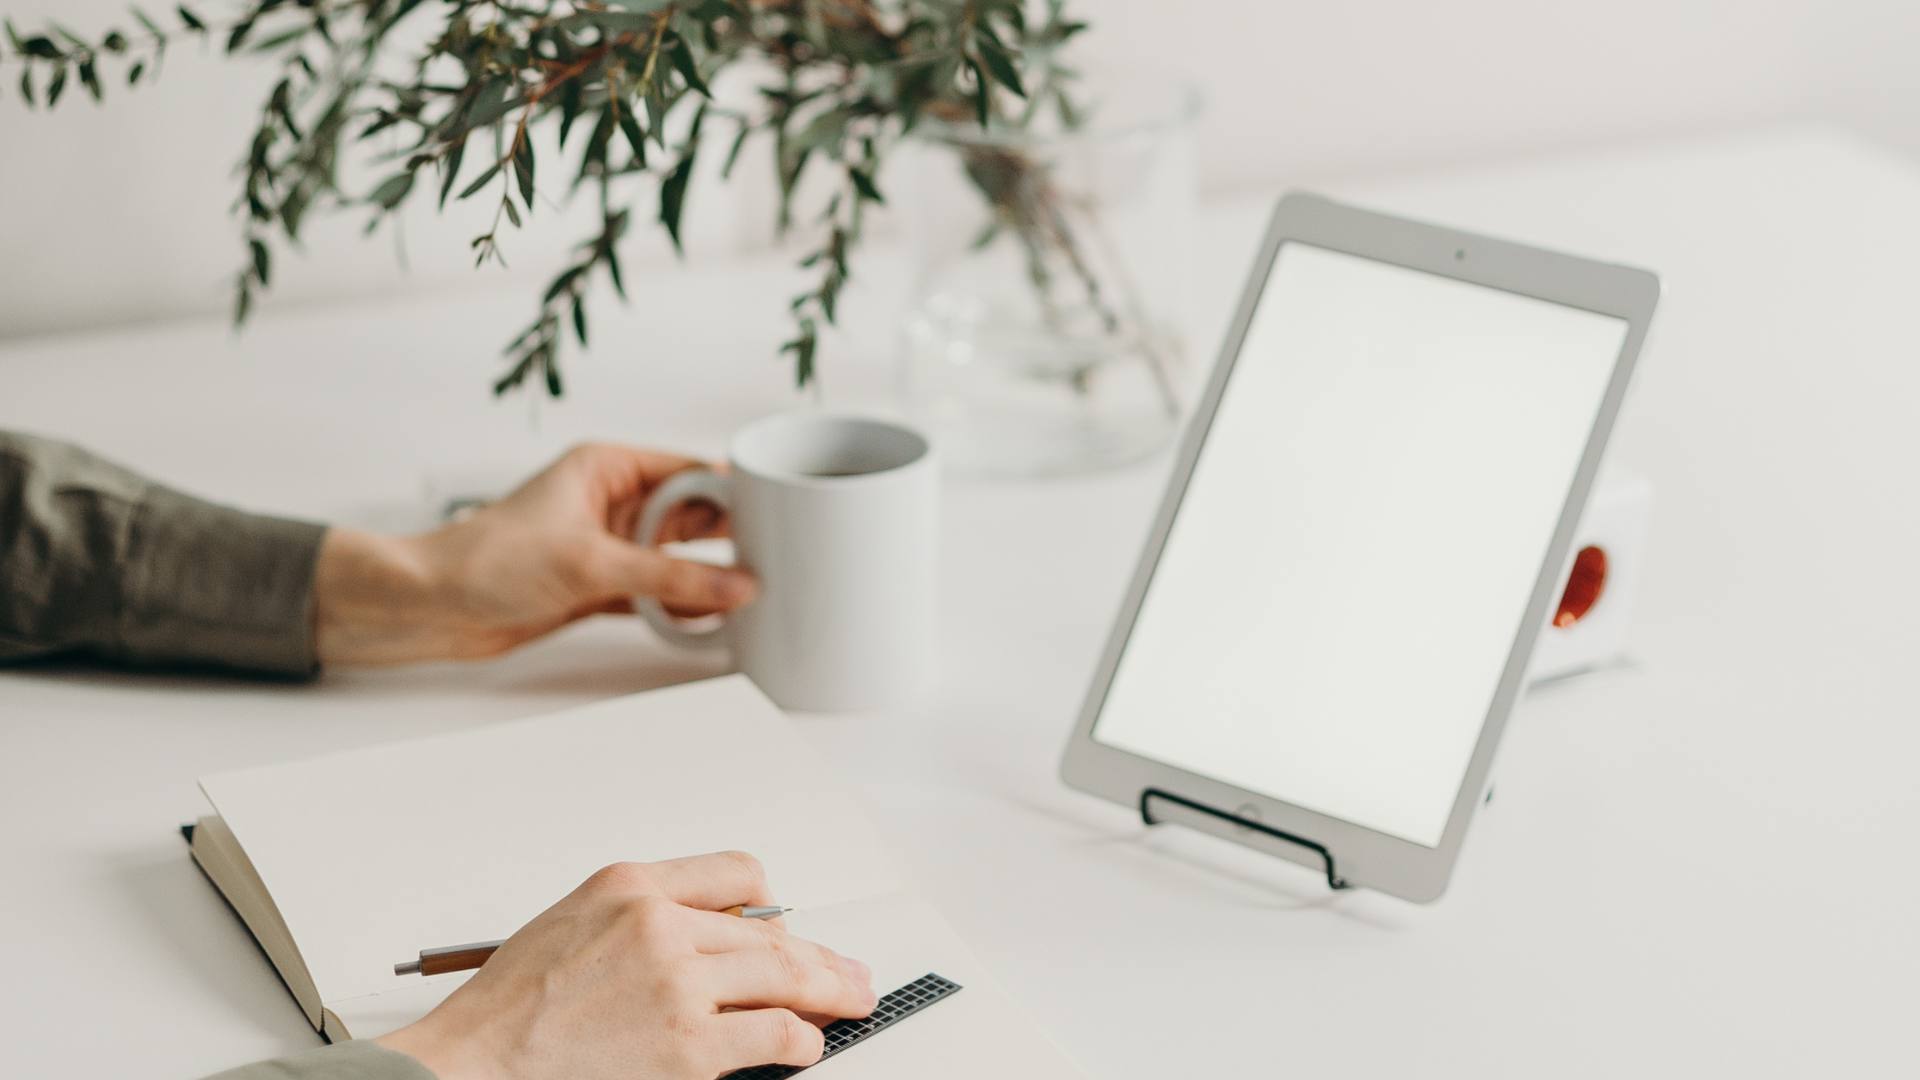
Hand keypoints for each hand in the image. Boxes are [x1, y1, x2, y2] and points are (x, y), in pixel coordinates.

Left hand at [313, 443, 757, 664]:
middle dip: (733, 537)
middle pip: (692, 516)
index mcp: (608, 467)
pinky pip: (657, 593)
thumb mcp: (591, 564)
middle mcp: (612, 501)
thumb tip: (737, 585)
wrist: (430, 607)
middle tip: (782, 558)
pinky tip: (714, 620)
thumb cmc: (486, 561)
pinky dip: (682, 607)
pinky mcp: (599, 585)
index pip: (691, 473)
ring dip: (709, 577)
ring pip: (678, 557)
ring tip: (758, 593)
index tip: (781, 512)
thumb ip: (670, 578)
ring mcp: (607, 544)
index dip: (737, 492)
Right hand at [375, 853, 875, 1079]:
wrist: (472, 1066)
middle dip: (820, 956)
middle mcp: (660, 925)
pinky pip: (774, 1034)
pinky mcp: (689, 1044)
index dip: (771, 906)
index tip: (787, 924)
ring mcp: (678, 983)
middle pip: (771, 931)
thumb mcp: (571, 926)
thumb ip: (640, 921)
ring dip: (827, 993)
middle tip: (850, 973)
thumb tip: (709, 941)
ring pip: (784, 976)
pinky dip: (800, 1041)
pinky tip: (806, 1045)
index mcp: (629, 886)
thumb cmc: (507, 1011)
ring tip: (850, 1002)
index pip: (734, 875)